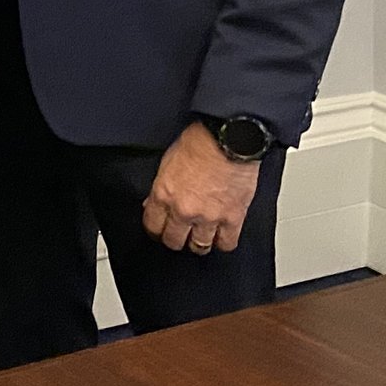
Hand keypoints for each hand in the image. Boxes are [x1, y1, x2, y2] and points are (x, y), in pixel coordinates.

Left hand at [142, 121, 260, 254]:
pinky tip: (222, 236)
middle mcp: (184, 210)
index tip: (159, 230)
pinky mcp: (233, 218)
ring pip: (200, 246)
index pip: (152, 226)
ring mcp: (209, 217)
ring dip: (199, 243)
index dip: (155, 230)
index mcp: (163, 194)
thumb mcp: (167, 162)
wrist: (227, 139)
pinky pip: (227, 243)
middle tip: (179, 235)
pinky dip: (224, 242)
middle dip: (175, 239)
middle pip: (174, 241)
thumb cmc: (199, 143)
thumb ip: (161, 187)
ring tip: (200, 237)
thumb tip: (154, 203)